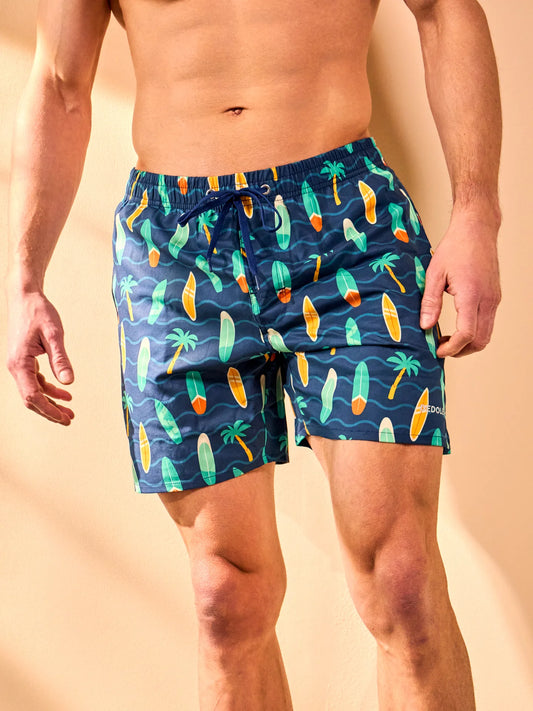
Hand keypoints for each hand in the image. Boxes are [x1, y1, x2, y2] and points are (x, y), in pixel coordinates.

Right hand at [7, 289, 74, 423]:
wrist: (25, 296)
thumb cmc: (38, 312)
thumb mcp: (54, 334)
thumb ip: (60, 359)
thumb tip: (69, 382)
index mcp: (20, 363)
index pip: (32, 396)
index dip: (49, 410)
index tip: (65, 417)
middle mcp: (16, 367)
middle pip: (31, 398)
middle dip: (50, 411)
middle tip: (70, 419)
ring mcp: (19, 364)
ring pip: (33, 391)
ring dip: (51, 401)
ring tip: (69, 410)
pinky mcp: (24, 359)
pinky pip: (35, 380)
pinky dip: (49, 388)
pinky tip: (64, 393)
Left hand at [419, 209, 501, 357]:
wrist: (477, 229)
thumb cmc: (455, 247)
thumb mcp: (434, 273)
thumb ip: (430, 302)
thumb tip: (425, 326)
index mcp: (472, 295)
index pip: (467, 334)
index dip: (452, 348)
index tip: (437, 350)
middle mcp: (488, 300)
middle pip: (480, 340)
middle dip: (461, 351)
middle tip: (441, 349)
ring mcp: (494, 299)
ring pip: (487, 334)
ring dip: (469, 343)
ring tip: (448, 340)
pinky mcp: (494, 296)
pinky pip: (488, 322)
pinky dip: (475, 332)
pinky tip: (457, 327)